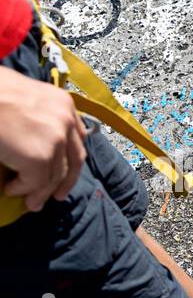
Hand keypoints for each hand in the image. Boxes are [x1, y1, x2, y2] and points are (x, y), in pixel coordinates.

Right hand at [0, 67, 87, 210]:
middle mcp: (66, 121)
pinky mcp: (39, 158)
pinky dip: (22, 189)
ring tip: (30, 202)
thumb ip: (36, 115)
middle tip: (56, 196)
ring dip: (41, 192)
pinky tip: (10, 189)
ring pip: (54, 176)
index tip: (65, 172)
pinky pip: (35, 183)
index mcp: (63, 103)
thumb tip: (31, 140)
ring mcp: (55, 140)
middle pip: (73, 160)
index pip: (77, 139)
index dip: (71, 159)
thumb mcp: (22, 95)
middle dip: (65, 182)